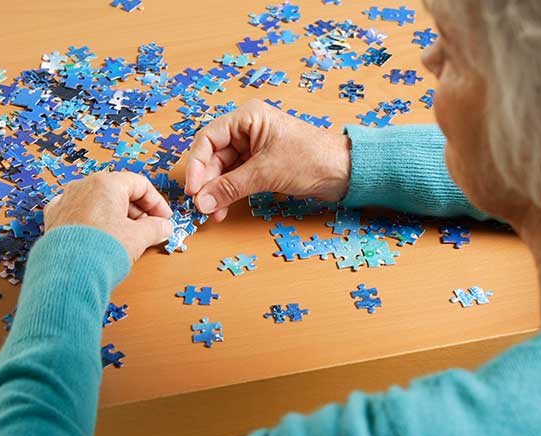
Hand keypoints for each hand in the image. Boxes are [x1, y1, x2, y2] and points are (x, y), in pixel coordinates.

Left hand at [44, 171, 172, 262]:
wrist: (68, 272)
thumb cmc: (101, 249)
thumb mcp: (139, 237)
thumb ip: (155, 228)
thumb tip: (163, 227)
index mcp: (106, 184)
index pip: (140, 184)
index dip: (157, 203)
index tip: (164, 218)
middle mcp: (83, 187)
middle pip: (119, 191)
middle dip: (138, 211)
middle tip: (150, 229)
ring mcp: (66, 201)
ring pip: (99, 202)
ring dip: (118, 216)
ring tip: (129, 237)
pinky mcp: (55, 218)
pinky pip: (81, 214)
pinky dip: (95, 222)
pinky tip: (102, 237)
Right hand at [184, 99, 351, 219]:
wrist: (345, 172)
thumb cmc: (312, 159)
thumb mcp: (266, 173)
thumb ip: (231, 187)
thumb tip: (202, 202)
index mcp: (248, 117)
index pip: (208, 138)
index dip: (197, 165)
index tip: (194, 190)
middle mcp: (249, 129)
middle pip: (214, 156)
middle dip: (208, 182)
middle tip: (202, 206)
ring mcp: (256, 148)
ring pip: (225, 170)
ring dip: (218, 191)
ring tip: (214, 213)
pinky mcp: (264, 165)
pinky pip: (239, 178)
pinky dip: (231, 193)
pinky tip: (225, 209)